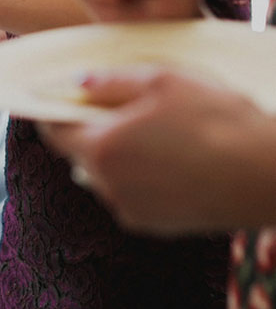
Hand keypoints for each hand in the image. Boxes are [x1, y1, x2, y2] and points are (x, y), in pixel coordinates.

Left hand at [41, 68, 273, 233]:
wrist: (267, 175)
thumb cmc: (217, 121)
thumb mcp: (162, 81)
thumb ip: (111, 82)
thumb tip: (77, 82)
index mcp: (102, 149)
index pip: (54, 131)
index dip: (53, 110)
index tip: (60, 96)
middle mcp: (108, 187)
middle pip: (81, 153)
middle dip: (92, 128)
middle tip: (124, 104)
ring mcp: (131, 211)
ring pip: (107, 174)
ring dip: (119, 152)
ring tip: (159, 129)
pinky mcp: (156, 226)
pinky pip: (131, 193)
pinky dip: (140, 174)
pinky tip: (174, 156)